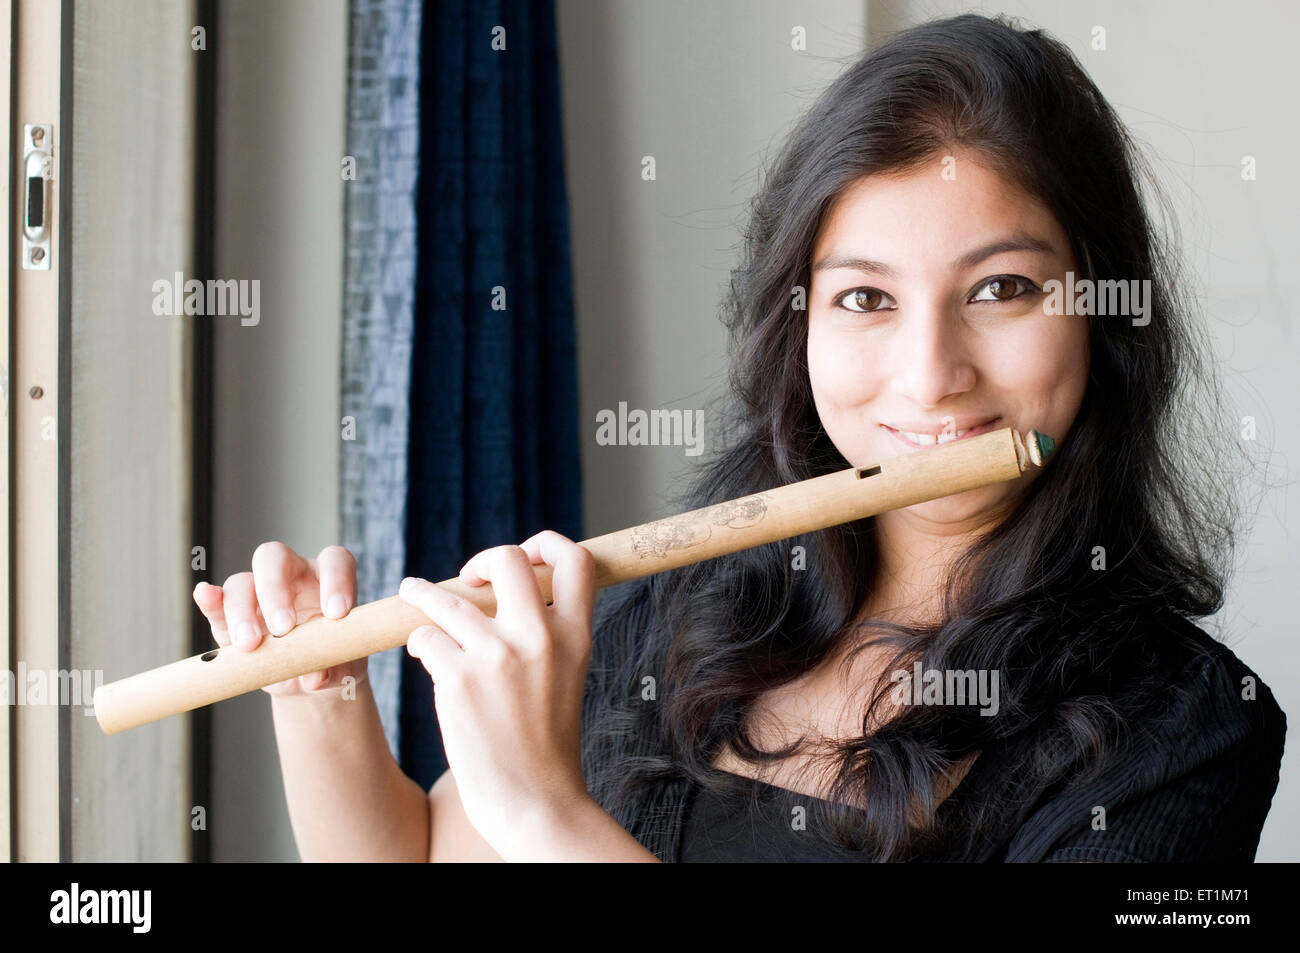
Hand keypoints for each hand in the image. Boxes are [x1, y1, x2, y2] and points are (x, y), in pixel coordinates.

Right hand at [193, 542, 367, 695]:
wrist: (309, 679)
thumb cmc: (333, 661)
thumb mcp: (341, 669)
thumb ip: (334, 668)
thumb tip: (315, 676)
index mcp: (327, 579)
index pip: (334, 561)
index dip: (336, 580)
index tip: (336, 614)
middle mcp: (291, 576)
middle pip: (276, 558)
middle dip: (276, 591)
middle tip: (284, 628)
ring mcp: (257, 593)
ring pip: (242, 583)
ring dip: (242, 611)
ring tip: (250, 645)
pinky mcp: (229, 616)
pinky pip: (216, 601)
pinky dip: (210, 600)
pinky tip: (205, 595)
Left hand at [400, 531, 595, 853]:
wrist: (533, 801)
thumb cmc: (545, 743)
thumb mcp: (567, 675)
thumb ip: (550, 633)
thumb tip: (511, 592)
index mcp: (575, 636)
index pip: (574, 560)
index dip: (546, 543)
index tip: (524, 554)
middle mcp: (539, 637)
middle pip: (508, 558)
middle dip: (481, 560)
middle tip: (467, 577)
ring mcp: (496, 656)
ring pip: (447, 598)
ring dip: (423, 594)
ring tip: (412, 594)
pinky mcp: (457, 679)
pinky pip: (424, 638)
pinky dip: (419, 644)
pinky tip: (423, 656)